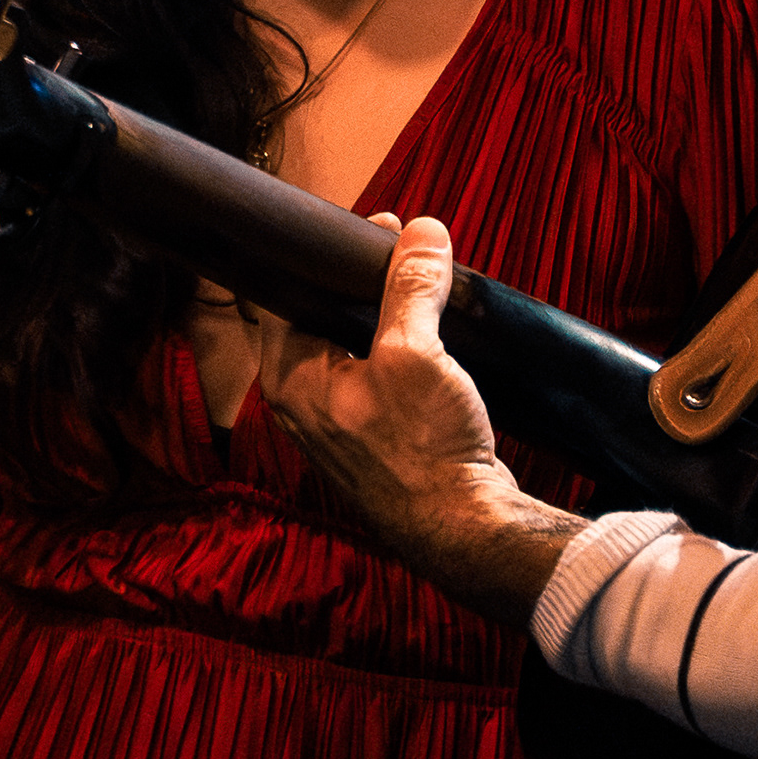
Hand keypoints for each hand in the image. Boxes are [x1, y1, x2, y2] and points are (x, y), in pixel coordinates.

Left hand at [256, 214, 584, 632]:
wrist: (467, 526)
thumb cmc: (424, 450)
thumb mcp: (416, 355)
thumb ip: (411, 288)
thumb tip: (420, 233)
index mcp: (290, 379)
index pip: (289, 294)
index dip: (325, 258)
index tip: (369, 232)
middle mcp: (304, 403)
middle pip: (323, 318)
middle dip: (362, 285)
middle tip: (402, 252)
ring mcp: (340, 423)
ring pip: (355, 347)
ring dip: (388, 317)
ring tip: (424, 286)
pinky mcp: (378, 437)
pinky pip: (381, 376)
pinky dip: (403, 351)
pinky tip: (435, 336)